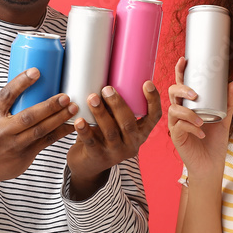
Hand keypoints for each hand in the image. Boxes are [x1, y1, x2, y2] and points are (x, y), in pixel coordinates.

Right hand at [0, 68, 76, 190]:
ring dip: (59, 119)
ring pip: (40, 131)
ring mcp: (15, 144)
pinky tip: (72, 125)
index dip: (20, 83)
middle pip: (28, 116)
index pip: (6, 96)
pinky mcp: (26, 154)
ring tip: (73, 108)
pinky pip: (46, 142)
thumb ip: (10, 103)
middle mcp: (3, 130)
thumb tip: (34, 80)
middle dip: (49, 106)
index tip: (36, 71)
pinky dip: (60, 133)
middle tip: (65, 97)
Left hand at [65, 80, 162, 198]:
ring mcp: (115, 152)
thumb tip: (104, 68)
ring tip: (92, 98)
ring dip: (101, 113)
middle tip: (107, 88)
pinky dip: (84, 130)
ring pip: (110, 132)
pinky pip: (91, 143)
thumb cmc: (102, 135)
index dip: (153, 101)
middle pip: (128, 123)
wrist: (89, 164)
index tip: (147, 83)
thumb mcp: (115, 123)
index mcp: (141, 132)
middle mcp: (132, 143)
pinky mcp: (98, 157)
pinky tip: (78, 120)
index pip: (154, 117)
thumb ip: (114, 106)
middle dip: (118, 104)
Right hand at [168, 57, 232, 180]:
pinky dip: (191, 128)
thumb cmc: (215, 142)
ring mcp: (176, 124)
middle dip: (182, 90)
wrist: (211, 164)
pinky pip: (178, 126)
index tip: (184, 60)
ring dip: (189, 114)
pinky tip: (201, 133)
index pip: (181, 84)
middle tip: (195, 95)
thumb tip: (231, 83)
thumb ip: (227, 102)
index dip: (180, 71)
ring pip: (174, 110)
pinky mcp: (175, 136)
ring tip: (202, 121)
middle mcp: (180, 112)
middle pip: (172, 92)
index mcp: (189, 105)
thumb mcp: (224, 119)